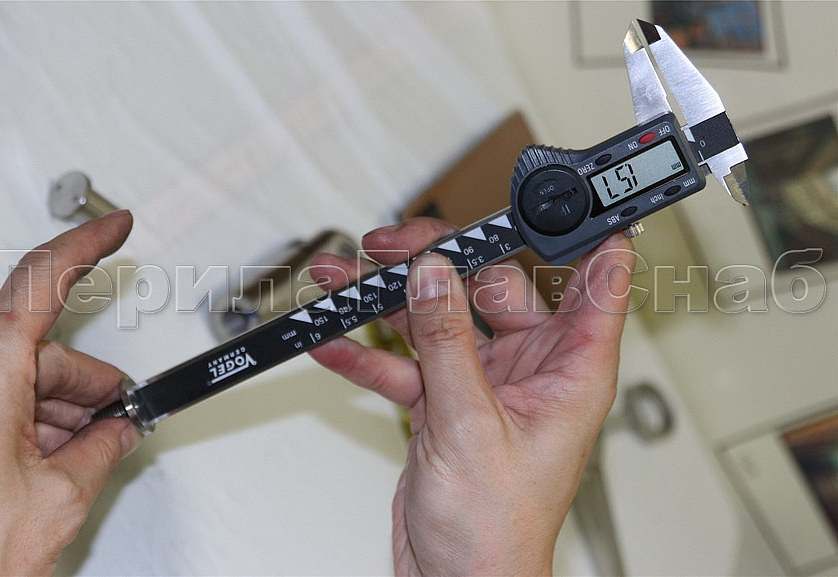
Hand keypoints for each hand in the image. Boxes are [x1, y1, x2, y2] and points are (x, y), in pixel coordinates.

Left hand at [0, 211, 140, 575]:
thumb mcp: (58, 496)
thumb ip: (102, 450)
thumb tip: (119, 431)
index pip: (42, 280)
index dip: (87, 247)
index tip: (116, 227)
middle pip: (42, 351)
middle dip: (87, 386)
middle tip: (120, 417)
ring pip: (20, 380)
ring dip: (58, 414)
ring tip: (78, 458)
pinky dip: (31, 426)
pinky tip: (50, 461)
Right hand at [310, 218, 634, 575]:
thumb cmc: (497, 531)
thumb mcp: (469, 425)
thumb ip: (448, 343)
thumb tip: (431, 277)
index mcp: (570, 368)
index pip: (598, 279)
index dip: (591, 228)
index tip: (570, 188)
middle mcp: (532, 367)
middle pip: (493, 283)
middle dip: (441, 259)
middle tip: (394, 244)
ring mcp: (484, 381)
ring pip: (440, 317)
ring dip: (390, 300)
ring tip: (344, 279)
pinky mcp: (445, 402)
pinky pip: (406, 361)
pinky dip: (370, 351)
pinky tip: (333, 340)